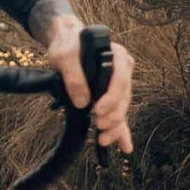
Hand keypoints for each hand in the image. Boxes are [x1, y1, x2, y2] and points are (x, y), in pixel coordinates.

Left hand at [40, 0, 134, 152]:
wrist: (66, 42)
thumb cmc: (67, 44)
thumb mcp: (64, 54)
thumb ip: (73, 75)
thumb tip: (83, 102)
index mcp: (116, 56)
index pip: (120, 79)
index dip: (111, 98)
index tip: (96, 110)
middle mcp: (122, 70)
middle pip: (124, 98)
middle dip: (113, 115)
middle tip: (97, 125)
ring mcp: (118, 84)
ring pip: (122, 109)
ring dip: (115, 126)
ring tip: (103, 140)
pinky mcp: (110, 96)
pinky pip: (119, 115)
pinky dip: (121, 131)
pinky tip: (124, 147)